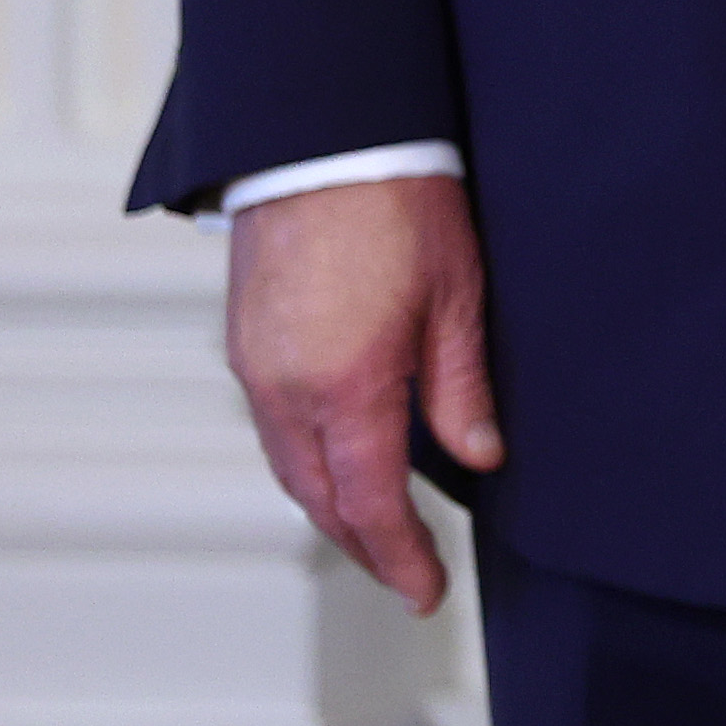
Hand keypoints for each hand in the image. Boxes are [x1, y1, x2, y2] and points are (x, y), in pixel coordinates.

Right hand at [225, 174, 501, 612]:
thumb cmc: (399, 200)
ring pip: (289, 467)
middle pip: (320, 497)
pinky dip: (305, 460)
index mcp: (346, 383)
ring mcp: (257, 367)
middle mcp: (287, 387)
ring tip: (378, 527)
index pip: (369, 500)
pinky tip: (338, 459)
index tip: (425, 587)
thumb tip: (480, 455)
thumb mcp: (457, 295)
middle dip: (364, 542)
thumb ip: (461, 386)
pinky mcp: (246, 343)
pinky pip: (272, 427)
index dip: (399, 553)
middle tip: (407, 569)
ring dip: (330, 505)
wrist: (325, 138)